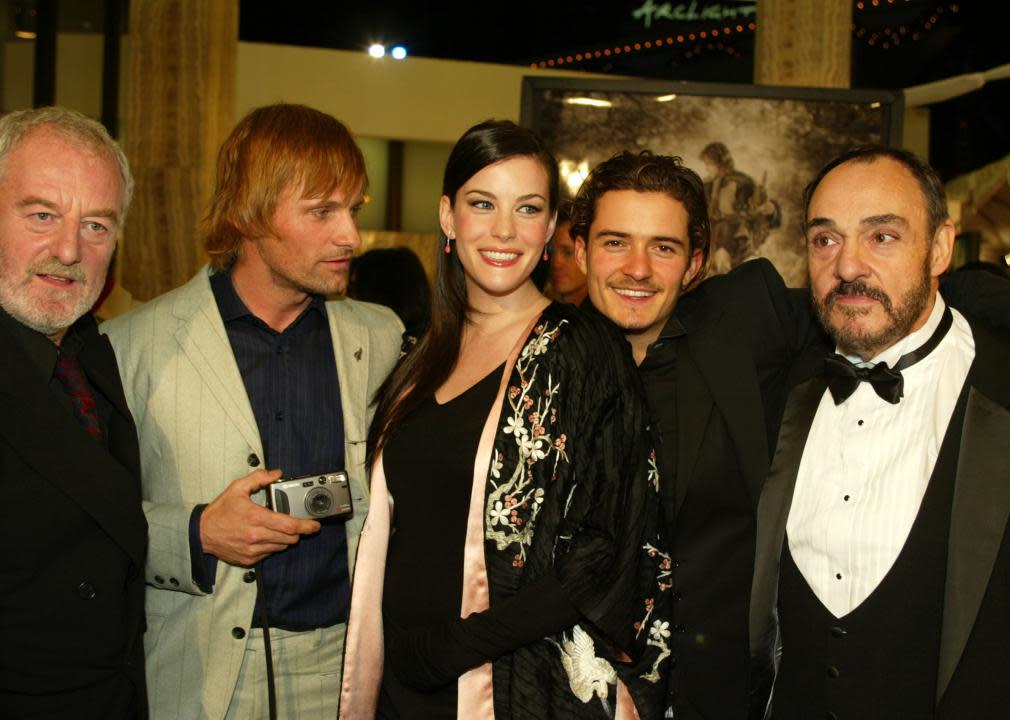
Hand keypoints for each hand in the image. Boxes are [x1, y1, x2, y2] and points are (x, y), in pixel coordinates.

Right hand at [200, 469, 320, 565]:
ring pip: (281, 546)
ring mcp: (253, 550)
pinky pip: (269, 554)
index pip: (289, 525)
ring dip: (284, 539)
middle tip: (296, 525)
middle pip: (290, 538)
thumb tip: (276, 473)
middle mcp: (256, 536)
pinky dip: (272, 546)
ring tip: (276, 529)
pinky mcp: (249, 560)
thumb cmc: (220, 511)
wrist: (201, 533)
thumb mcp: (237, 488)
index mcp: (256, 517)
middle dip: (297, 532)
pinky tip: (264, 537)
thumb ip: (258, 478)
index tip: (315, 525)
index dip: (306, 526)